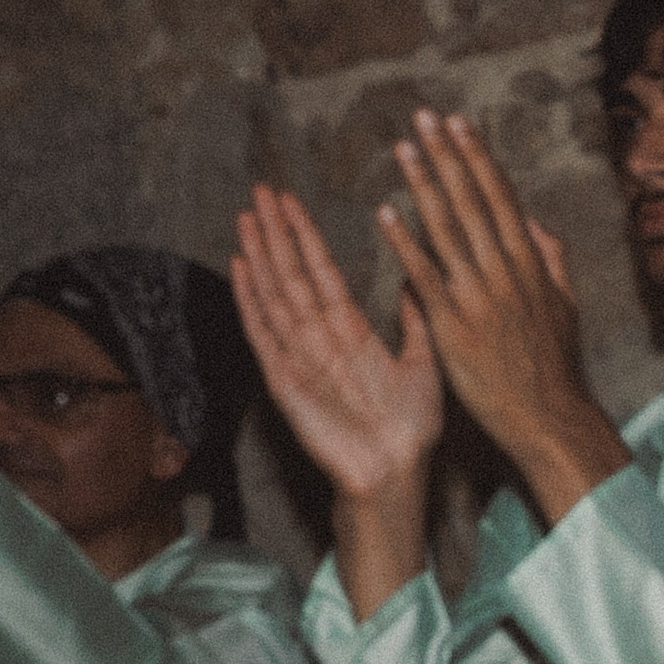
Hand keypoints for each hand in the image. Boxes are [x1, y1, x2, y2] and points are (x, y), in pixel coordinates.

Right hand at [232, 185, 443, 619]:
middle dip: (275, 232)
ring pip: (274, 294)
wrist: (394, 473)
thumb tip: (420, 278)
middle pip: (291, 273)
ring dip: (259, 255)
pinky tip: (240, 268)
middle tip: (260, 190)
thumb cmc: (411, 427)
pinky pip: (263, 334)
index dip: (305, 234)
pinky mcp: (284, 381)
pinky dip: (250, 301)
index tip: (290, 199)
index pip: (322, 270)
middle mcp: (320, 338)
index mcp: (350, 330)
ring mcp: (298, 356)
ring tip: (246, 216)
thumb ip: (416, 321)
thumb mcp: (424, 363)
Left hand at [380, 111, 623, 523]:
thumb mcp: (566, 306)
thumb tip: (538, 224)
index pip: (500, 196)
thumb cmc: (554, 365)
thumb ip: (552, 260)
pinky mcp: (454, 325)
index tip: (460, 124)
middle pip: (471, 201)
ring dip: (422, 184)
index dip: (478, 157)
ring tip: (403, 149)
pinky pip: (423, 276)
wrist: (547, 416)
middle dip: (447, 155)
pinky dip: (404, 243)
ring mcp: (478, 296)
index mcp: (529, 262)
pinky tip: (385, 214)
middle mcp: (505, 270)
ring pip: (447, 229)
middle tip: (424, 117)